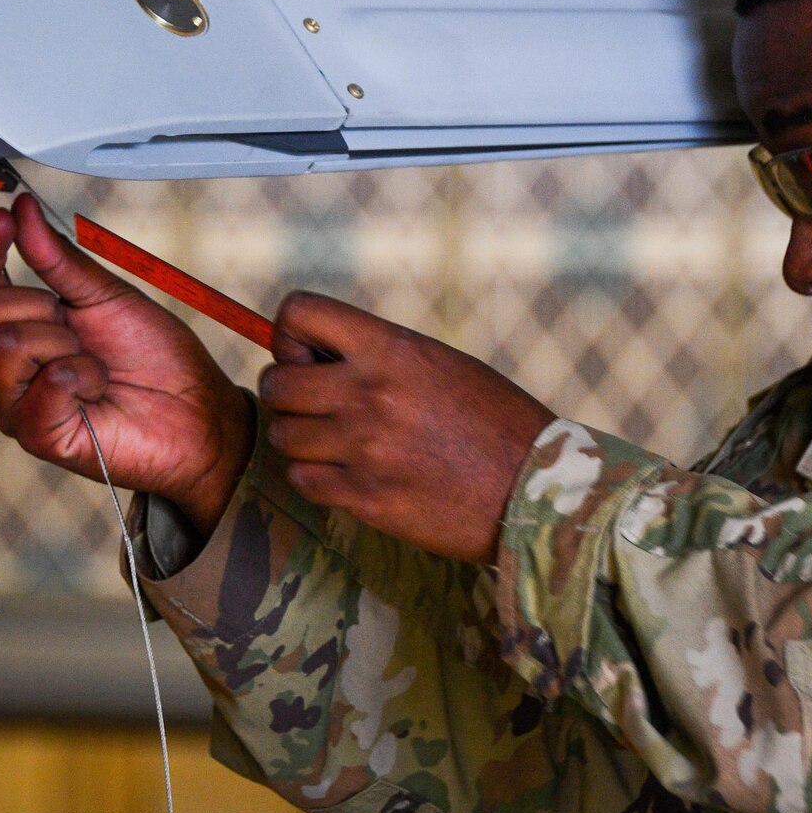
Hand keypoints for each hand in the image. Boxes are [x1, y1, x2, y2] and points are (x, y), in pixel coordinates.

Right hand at [0, 195, 251, 533]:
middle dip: (37, 305)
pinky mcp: (37, 434)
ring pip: (6, 344)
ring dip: (65, 345)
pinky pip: (42, 383)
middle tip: (76, 326)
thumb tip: (21, 210)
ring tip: (95, 365)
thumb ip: (57, 259)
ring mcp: (17, 402)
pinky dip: (81, 377)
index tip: (2, 219)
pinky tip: (97, 391)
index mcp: (22, 327)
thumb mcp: (104, 295)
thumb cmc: (154, 356)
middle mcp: (8, 367)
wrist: (195, 407)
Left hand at [257, 292, 556, 563]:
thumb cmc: (495, 422)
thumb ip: (379, 355)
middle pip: (276, 382)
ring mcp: (363, 449)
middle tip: (316, 404)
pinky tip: (348, 473)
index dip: (291, 334)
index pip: (298, 313)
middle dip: (288, 391)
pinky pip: (302, 480)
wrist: (535, 489)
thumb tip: (313, 354)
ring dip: (301, 438)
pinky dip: (315, 477)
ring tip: (336, 441)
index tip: (310, 355)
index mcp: (391, 349)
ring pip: (283, 435)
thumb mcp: (441, 364)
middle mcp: (369, 394)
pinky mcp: (365, 499)